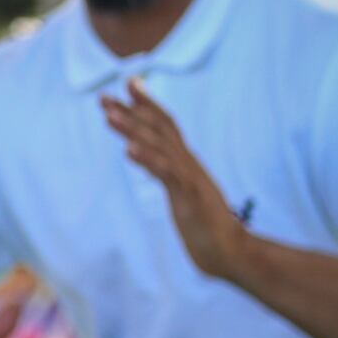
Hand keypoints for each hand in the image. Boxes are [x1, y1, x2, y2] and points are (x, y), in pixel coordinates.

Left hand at [102, 78, 246, 281]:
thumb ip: (176, 178)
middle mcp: (189, 164)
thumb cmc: (208, 227)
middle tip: (103, 97)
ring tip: (109, 116)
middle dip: (131, 112)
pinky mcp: (190, 197)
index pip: (167, 127)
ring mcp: (190, 179)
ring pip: (159, 147)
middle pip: (159, 130)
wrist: (233, 253)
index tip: (129, 85)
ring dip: (133, 130)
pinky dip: (148, 159)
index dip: (148, 105)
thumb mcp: (187, 196)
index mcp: (187, 164)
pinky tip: (129, 150)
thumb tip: (163, 169)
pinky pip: (167, 174)